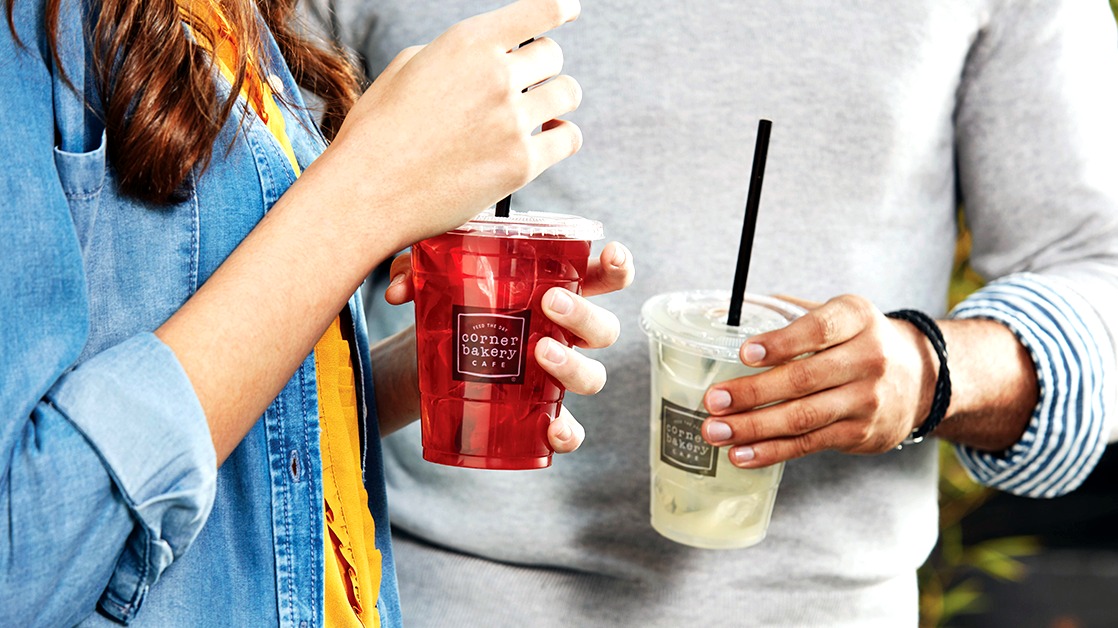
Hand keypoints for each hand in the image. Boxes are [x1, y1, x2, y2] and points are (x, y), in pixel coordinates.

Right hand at [309, 0, 583, 252]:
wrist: (367, 192)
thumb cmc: (376, 133)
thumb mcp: (406, 69)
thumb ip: (455, 57)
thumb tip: (484, 60)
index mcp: (468, 43)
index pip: (539, 11)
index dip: (561, 8)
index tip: (570, 10)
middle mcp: (496, 75)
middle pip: (553, 55)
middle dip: (543, 66)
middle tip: (530, 82)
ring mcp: (512, 121)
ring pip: (567, 94)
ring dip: (557, 99)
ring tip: (542, 112)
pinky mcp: (521, 164)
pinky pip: (568, 139)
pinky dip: (562, 137)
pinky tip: (551, 138)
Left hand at [385, 241, 634, 452]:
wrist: (426, 360)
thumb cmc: (448, 306)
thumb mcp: (433, 279)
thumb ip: (416, 269)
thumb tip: (399, 290)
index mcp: (554, 291)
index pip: (602, 277)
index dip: (617, 267)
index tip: (611, 254)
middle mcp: (564, 334)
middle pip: (604, 328)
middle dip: (585, 315)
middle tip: (548, 304)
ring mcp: (555, 377)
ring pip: (593, 376)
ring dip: (574, 366)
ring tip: (539, 352)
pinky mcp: (537, 413)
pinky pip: (570, 430)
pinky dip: (567, 434)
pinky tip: (551, 429)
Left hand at [700, 294, 937, 467]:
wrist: (921, 377)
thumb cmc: (858, 340)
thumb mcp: (837, 314)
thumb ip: (785, 312)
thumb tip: (721, 311)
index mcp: (855, 318)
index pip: (818, 329)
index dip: (781, 343)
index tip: (744, 353)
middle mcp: (868, 358)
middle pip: (803, 379)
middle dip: (753, 393)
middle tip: (714, 400)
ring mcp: (866, 399)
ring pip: (803, 417)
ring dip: (754, 427)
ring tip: (715, 431)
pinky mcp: (860, 433)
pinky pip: (809, 444)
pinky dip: (772, 451)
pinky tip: (741, 454)